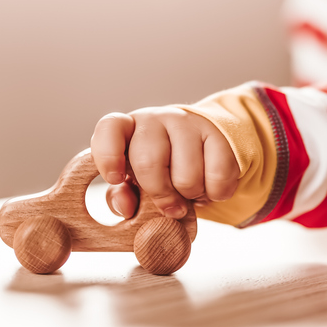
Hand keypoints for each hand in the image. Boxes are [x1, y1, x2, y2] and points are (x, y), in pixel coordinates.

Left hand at [90, 107, 238, 219]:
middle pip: (148, 162)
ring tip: (190, 189)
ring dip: (190, 195)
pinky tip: (210, 185)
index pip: (109, 129)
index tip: (116, 179)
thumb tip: (124, 206)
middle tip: (169, 206)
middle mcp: (156, 119)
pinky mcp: (218, 133)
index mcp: (128, 128)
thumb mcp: (136, 181)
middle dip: (159, 194)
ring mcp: (188, 123)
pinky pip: (218, 176)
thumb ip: (123, 195)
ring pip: (187, 176)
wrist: (205, 142)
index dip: (108, 156)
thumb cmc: (163, 166)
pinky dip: (215, 192)